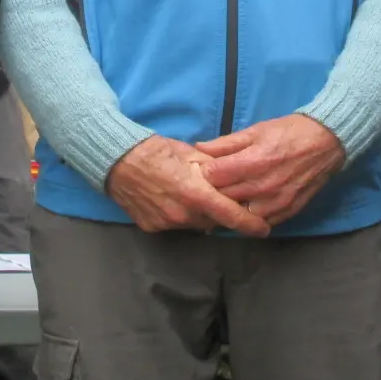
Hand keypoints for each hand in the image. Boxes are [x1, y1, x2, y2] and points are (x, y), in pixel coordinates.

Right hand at [105, 135, 269, 236]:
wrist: (116, 160)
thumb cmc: (155, 150)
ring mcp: (166, 223)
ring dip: (201, 213)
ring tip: (197, 195)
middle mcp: (182, 214)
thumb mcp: (189, 153)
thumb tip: (232, 176)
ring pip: (195, 224)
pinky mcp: (152, 227)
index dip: (250, 224)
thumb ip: (213, 168)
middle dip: (222, 213)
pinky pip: (175, 224)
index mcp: (194, 193)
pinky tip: (175, 199)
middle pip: (213, 220)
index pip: (230, 214)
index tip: (264, 229)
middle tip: (226, 200)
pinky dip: (181, 215)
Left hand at [195, 114, 344, 226]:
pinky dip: (250, 217)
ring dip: (231, 207)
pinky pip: (260, 222)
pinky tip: (245, 209)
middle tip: (212, 185)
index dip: (205, 172)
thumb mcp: (256, 131)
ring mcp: (276, 202)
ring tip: (227, 199)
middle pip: (224, 197)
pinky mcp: (287, 212)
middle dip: (214, 191)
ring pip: (240, 214)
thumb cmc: (288, 132)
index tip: (204, 169)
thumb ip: (226, 143)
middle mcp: (263, 186)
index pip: (214, 176)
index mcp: (253, 161)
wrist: (326, 143)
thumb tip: (199, 148)